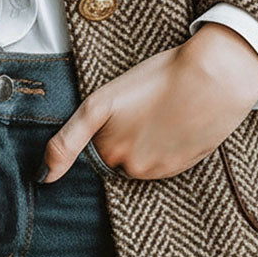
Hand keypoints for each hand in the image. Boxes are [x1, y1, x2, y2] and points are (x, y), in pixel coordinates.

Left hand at [40, 22, 257, 181]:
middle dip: (121, 135)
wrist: (213, 79)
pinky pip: (159, 164)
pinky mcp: (176, 170)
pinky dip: (163, 147)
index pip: (82, 152)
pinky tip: (174, 124)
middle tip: (140, 104)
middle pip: (112, 155)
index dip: (91, 137)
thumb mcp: (103, 101)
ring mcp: (152, 170)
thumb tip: (43, 178)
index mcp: (102, 145)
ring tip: (160, 111)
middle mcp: (124, 165)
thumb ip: (69, 141)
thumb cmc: (160, 78)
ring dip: (143, 142)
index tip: (93, 134)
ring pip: (136, 159)